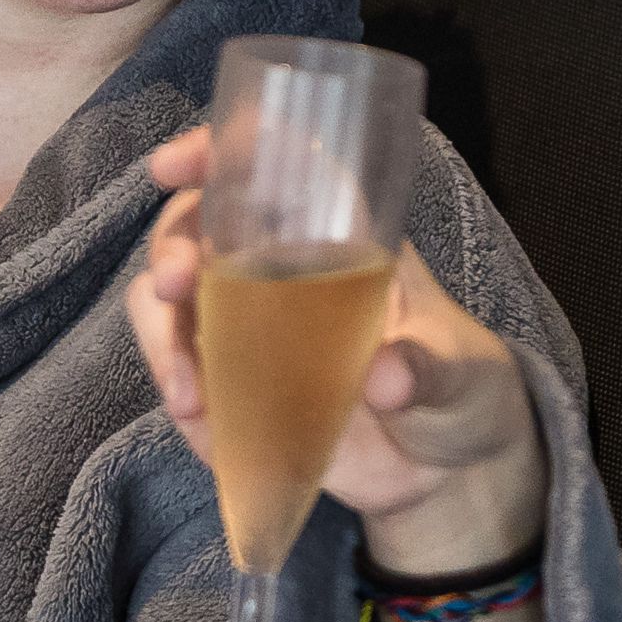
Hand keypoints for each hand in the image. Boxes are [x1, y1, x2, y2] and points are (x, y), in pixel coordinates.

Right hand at [122, 126, 547, 576]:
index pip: (272, 167)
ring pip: (169, 299)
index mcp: (339, 236)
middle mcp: (279, 270)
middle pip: (197, 228)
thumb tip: (387, 379)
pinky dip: (173, 381)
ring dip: (160, 325)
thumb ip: (429, 370)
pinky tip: (195, 410)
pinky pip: (179, 367)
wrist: (444, 470)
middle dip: (171, 246)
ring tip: (187, 384)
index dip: (219, 150)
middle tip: (177, 283)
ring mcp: (247, 329)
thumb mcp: (460, 373)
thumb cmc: (459, 391)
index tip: (175, 164)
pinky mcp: (230, 387)